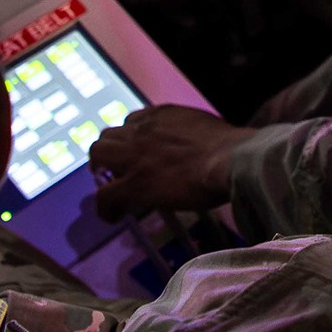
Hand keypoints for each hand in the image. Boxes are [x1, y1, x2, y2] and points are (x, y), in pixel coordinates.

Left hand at [88, 106, 254, 221]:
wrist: (232, 159)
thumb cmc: (233, 148)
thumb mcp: (211, 130)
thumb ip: (196, 136)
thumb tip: (206, 151)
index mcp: (162, 115)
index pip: (133, 120)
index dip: (132, 138)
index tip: (138, 152)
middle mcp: (143, 129)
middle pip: (108, 135)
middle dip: (109, 152)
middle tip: (116, 170)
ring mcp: (136, 155)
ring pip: (98, 155)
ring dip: (101, 172)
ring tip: (111, 189)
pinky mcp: (135, 182)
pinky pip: (105, 196)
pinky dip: (106, 208)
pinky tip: (114, 216)